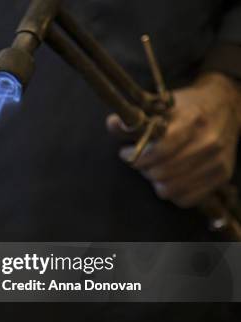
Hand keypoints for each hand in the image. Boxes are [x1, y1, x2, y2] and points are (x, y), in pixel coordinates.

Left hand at [108, 73, 240, 207]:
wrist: (225, 105)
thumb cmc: (187, 107)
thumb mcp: (161, 106)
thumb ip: (134, 119)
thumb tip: (112, 124)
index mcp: (191, 120)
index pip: (158, 151)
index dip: (136, 157)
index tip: (125, 153)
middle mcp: (208, 142)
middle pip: (161, 173)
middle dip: (143, 169)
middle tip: (140, 162)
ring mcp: (217, 161)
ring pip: (171, 189)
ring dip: (155, 182)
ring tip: (154, 169)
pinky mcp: (221, 175)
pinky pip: (186, 199)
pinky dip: (173, 193)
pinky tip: (170, 179)